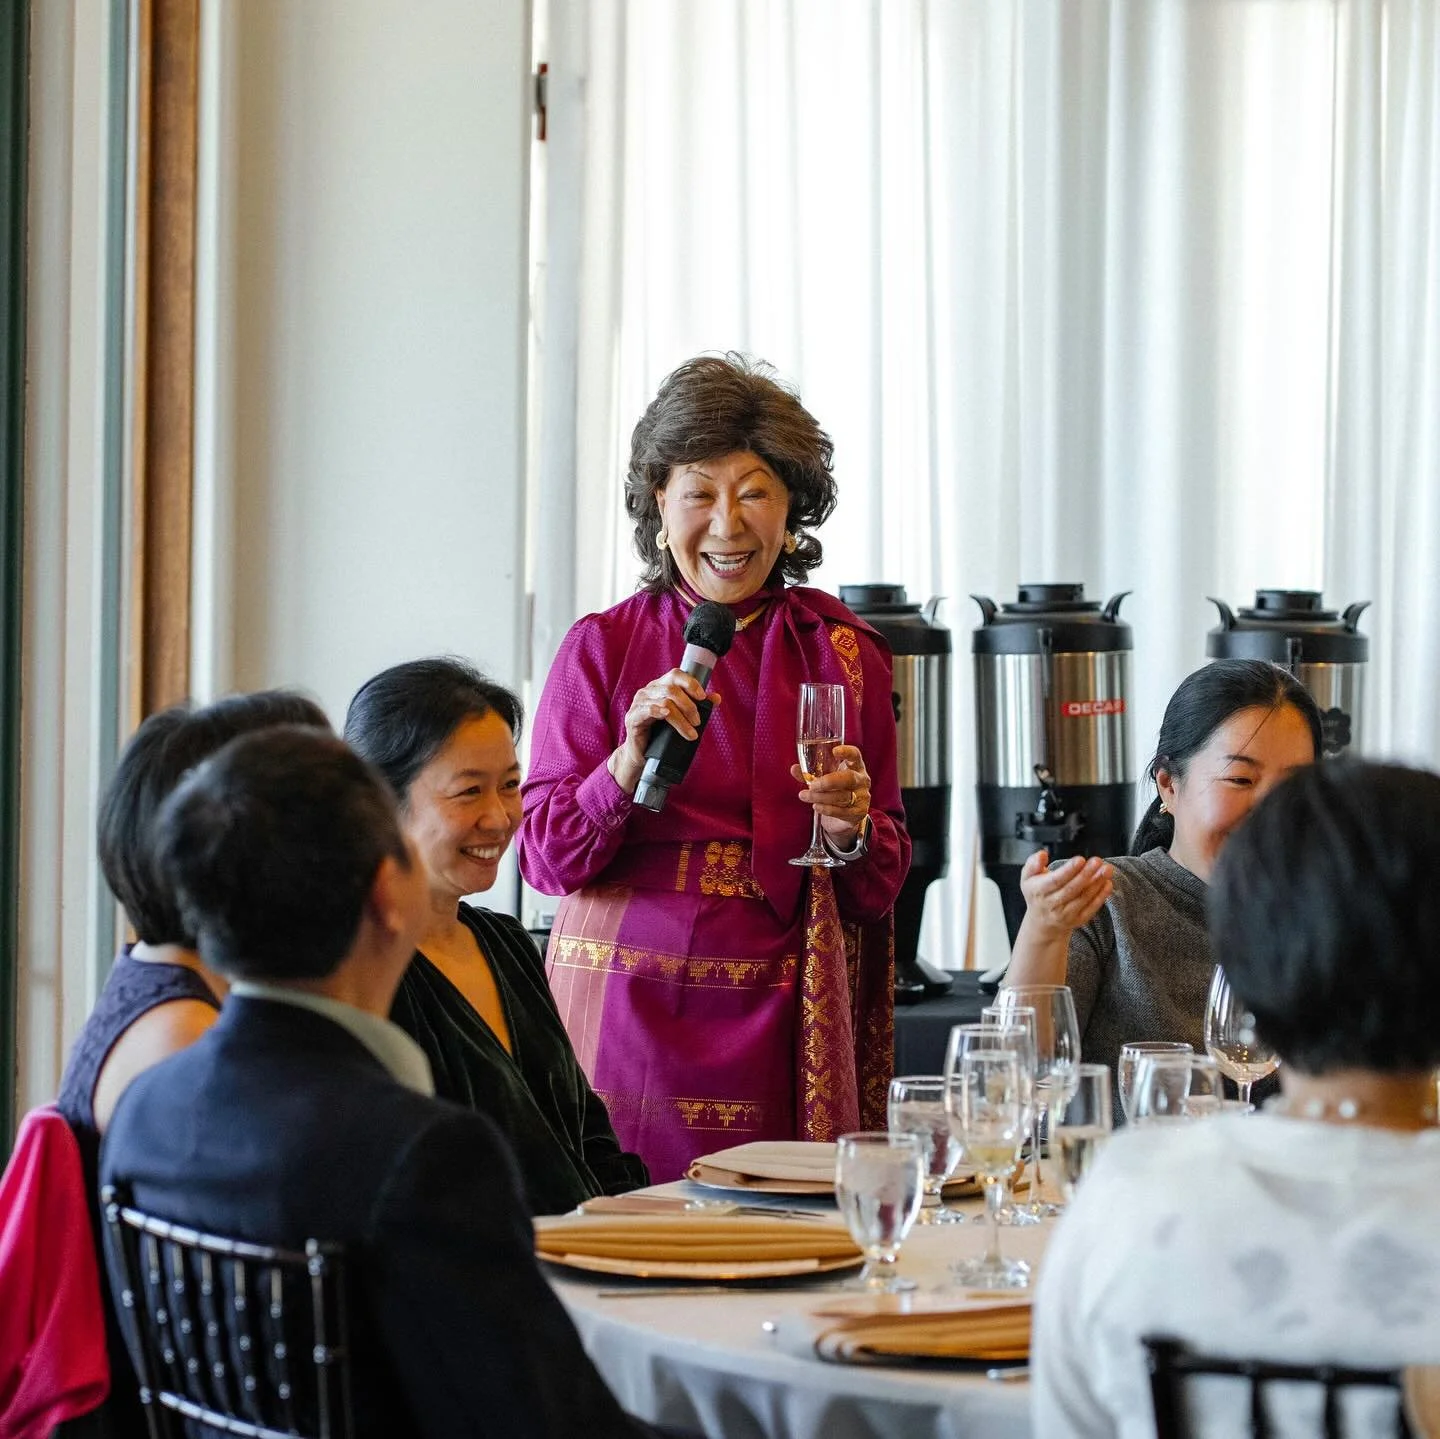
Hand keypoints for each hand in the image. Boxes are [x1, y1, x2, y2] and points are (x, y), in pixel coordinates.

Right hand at [608, 670, 716, 793]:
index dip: (690, 683)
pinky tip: (667, 716)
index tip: (703, 697)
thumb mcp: (682, 718)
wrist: (643, 755)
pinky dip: (660, 712)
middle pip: (672, 688)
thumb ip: (697, 706)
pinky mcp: (632, 717)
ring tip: (691, 733)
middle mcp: (648, 691)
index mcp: (660, 687)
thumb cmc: (662, 734)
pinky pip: (648, 709)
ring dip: (681, 719)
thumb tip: (716, 697)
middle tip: (698, 722)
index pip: (676, 674)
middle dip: (689, 706)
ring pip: (664, 702)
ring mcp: (638, 703)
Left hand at [791, 744, 869, 843]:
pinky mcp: (858, 812)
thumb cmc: (836, 789)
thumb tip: (794, 768)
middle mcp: (861, 780)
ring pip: (842, 796)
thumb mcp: (825, 778)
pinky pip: (842, 811)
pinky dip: (827, 809)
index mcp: (855, 766)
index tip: (834, 751)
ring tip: (804, 796)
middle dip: (829, 782)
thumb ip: (810, 773)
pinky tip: (816, 806)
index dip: (846, 752)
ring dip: (820, 797)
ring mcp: (862, 797)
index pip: (855, 755)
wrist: (848, 814)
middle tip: (812, 785)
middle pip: (849, 778)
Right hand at [1019, 850, 1111, 939]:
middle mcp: (1052, 904)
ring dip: (1097, 883)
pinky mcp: (1078, 920)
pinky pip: (1091, 908)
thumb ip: (1033, 863)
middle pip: (1071, 889)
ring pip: (1083, 898)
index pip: (1055, 881)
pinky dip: (1101, 896)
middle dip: (1086, 874)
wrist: (1042, 922)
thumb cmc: (1037, 894)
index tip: (1080, 859)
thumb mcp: (1027, 877)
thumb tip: (1042, 854)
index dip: (1068, 870)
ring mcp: (1066, 914)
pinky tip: (1107, 883)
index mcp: (1038, 891)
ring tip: (1106, 869)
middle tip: (1097, 861)